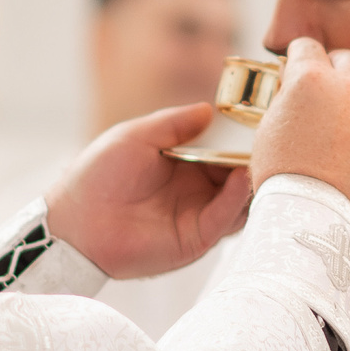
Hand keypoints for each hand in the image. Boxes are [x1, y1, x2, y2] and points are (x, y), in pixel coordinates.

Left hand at [44, 104, 254, 278]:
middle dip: (256, 163)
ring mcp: (197, 218)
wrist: (75, 219)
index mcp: (184, 169)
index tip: (261, 126)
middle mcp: (196, 194)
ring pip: (239, 203)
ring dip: (252, 182)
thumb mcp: (137, 136)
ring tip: (264, 160)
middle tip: (274, 144)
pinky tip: (240, 178)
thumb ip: (174, 124)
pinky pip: (223, 221)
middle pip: (238, 179)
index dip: (242, 144)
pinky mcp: (194, 241)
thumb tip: (208, 110)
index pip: (224, 156)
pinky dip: (236, 200)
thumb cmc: (97, 176)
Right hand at [252, 39, 349, 218]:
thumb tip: (294, 83)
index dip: (300, 57)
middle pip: (349, 59)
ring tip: (343, 131)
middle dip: (336, 70)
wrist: (311, 211)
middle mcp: (347, 86)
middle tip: (326, 92)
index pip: (308, 46)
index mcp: (309, 78)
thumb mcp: (270, 124)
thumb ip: (288, 96)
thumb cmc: (282, 171)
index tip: (298, 67)